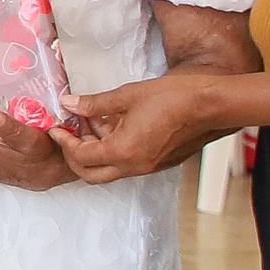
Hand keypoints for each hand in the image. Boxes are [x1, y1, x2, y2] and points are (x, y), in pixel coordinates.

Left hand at [55, 71, 240, 185]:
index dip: (64, 142)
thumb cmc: (174, 97)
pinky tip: (114, 125)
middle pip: (91, 174)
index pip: (81, 157)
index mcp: (123, 151)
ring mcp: (148, 167)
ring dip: (95, 152)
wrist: (212, 104)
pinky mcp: (159, 162)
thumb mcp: (128, 95)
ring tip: (92, 123)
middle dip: (74, 156)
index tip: (57, 127)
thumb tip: (69, 103)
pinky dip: (114, 151)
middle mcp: (135, 166)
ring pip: (110, 170)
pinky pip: (128, 164)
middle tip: (68, 133)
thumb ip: (95, 103)